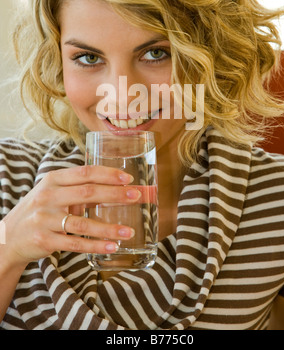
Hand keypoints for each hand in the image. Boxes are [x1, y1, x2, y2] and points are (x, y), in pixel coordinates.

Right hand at [2, 164, 139, 267]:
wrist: (8, 236)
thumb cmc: (38, 211)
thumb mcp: (53, 193)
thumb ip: (78, 190)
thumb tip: (115, 190)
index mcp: (52, 179)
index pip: (85, 173)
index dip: (108, 175)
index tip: (128, 179)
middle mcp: (48, 196)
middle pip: (88, 193)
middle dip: (115, 194)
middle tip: (136, 196)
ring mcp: (45, 219)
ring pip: (83, 223)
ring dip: (109, 228)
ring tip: (129, 231)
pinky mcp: (44, 240)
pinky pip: (75, 243)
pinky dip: (95, 246)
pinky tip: (112, 246)